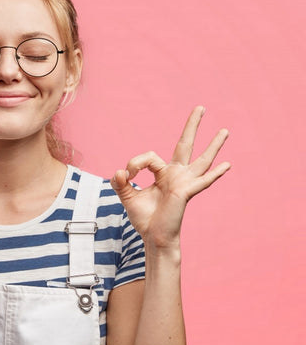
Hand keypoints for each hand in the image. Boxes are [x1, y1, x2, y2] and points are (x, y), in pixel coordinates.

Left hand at [110, 106, 230, 250]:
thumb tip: (118, 172)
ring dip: (213, 145)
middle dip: (192, 125)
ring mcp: (184, 183)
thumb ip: (120, 183)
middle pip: (186, 145)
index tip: (126, 175)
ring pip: (201, 159)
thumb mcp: (128, 197)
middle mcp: (176, 175)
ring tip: (225, 130)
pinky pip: (202, 181)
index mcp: (163, 174)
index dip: (135, 163)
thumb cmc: (144, 218)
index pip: (150, 157)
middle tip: (201, 107)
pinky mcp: (186, 192)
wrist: (153, 237)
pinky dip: (215, 174)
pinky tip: (226, 165)